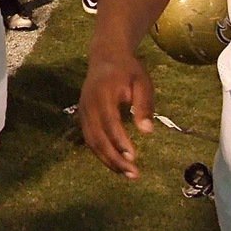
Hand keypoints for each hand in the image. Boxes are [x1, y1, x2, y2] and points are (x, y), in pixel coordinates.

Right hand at [78, 51, 154, 179]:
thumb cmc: (128, 69)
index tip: (133, 157)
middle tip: (133, 173)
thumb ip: (144, 105)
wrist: (106, 56)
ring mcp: (83, 111)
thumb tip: (147, 131)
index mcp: (103, 93)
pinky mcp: (83, 117)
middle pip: (98, 137)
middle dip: (114, 158)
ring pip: (92, 142)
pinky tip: (116, 164)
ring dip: (108, 160)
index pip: (110, 121)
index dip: (119, 140)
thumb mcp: (142, 81)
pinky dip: (102, 154)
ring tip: (127, 174)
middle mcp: (88, 104)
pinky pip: (90, 139)